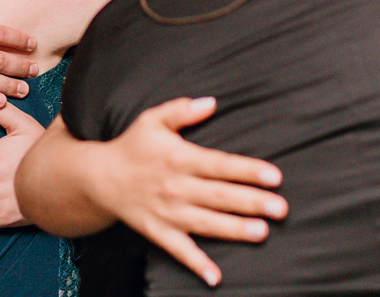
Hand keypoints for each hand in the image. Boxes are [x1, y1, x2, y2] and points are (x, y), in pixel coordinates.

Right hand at [88, 97, 287, 288]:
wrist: (99, 177)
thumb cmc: (132, 146)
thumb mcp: (153, 120)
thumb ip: (182, 110)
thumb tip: (211, 102)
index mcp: (179, 158)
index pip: (220, 165)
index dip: (248, 170)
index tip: (274, 176)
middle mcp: (176, 187)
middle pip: (219, 196)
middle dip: (251, 202)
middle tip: (280, 208)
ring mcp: (167, 212)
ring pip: (206, 223)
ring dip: (234, 229)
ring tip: (262, 232)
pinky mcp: (158, 231)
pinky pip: (179, 250)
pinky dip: (196, 264)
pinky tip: (216, 278)